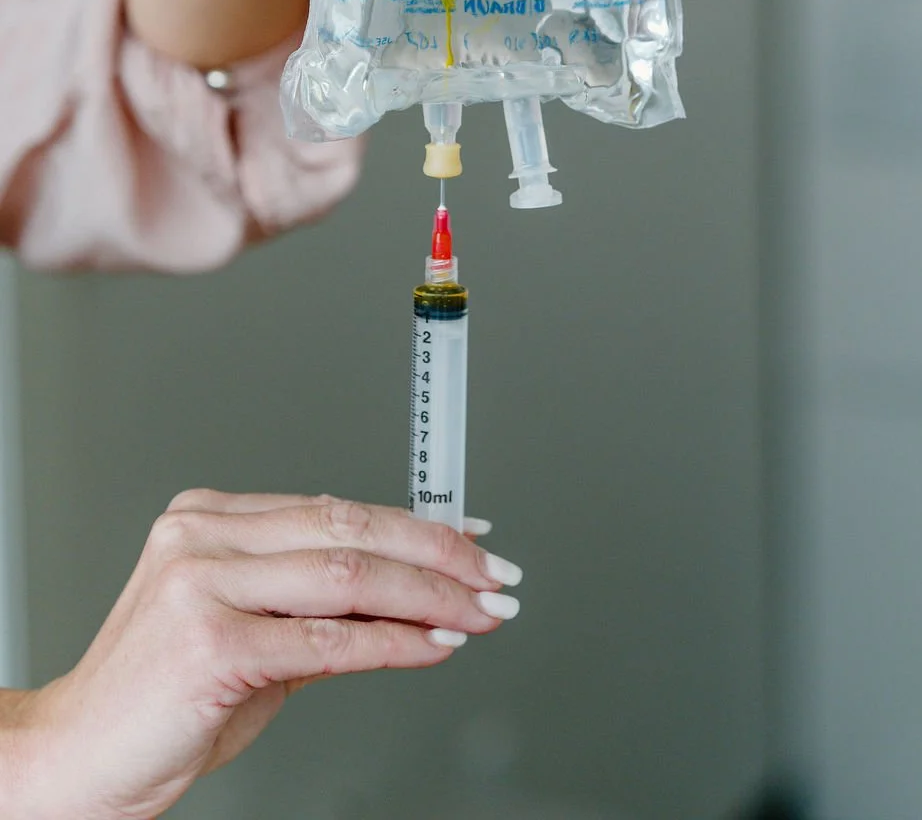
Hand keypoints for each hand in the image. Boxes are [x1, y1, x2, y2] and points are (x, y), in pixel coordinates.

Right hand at [16, 490, 520, 818]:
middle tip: (494, 574)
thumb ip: (320, 611)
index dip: (416, 523)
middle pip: (349, 528)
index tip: (472, 538)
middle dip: (438, 553)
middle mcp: (203, 535)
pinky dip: (394, 642)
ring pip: (349, 574)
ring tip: (479, 612)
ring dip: (430, 597)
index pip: (337, 507)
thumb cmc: (161, 703)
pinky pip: (329, 639)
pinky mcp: (210, 640)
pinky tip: (434, 646)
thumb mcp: (251, 636)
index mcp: (210, 518)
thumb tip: (417, 601)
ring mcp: (202, 581)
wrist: (78, 761)